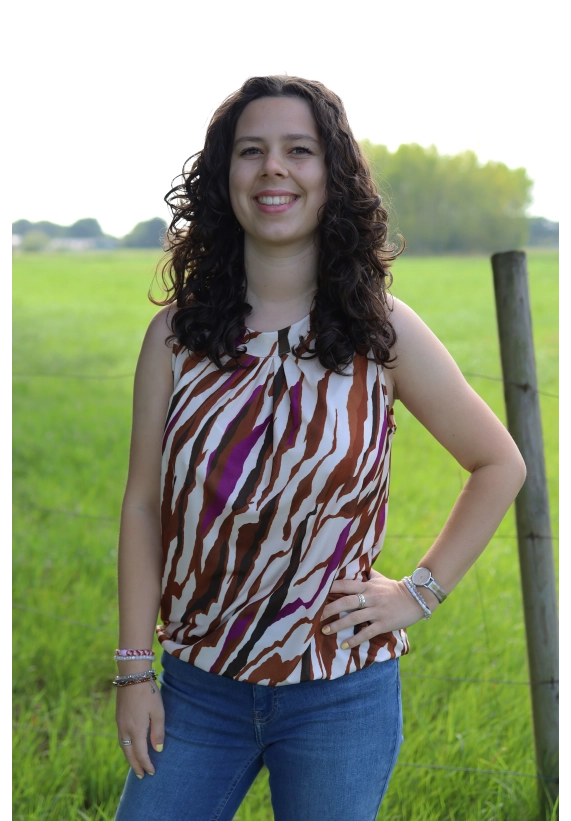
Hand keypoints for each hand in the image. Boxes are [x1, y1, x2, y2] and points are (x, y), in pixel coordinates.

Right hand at [115, 678, 164, 777]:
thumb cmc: (148, 692)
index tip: (152, 773)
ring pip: (123, 746)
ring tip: (136, 764)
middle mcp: (125, 729)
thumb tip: (157, 750)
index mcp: (136, 730)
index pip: (141, 754)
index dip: (146, 765)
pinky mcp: (118, 717)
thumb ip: (158, 732)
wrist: (132, 675)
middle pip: (129, 754)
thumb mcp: (158, 712)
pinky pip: (121, 738)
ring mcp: (120, 723)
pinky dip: (125, 746)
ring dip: (129, 757)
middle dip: (136, 765)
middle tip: (142, 776)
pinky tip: (130, 746)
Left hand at [319, 568, 434, 649]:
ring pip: (354, 618)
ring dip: (338, 625)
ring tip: (324, 630)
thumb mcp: (380, 579)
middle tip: (315, 616)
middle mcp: (370, 597)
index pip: (346, 584)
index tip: (317, 592)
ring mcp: (377, 611)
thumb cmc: (395, 589)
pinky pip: (367, 632)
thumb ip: (366, 575)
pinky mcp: (384, 623)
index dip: (331, 588)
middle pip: (346, 601)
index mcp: (368, 586)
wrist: (417, 599)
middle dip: (329, 609)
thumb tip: (354, 566)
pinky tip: (345, 645)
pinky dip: (355, 639)